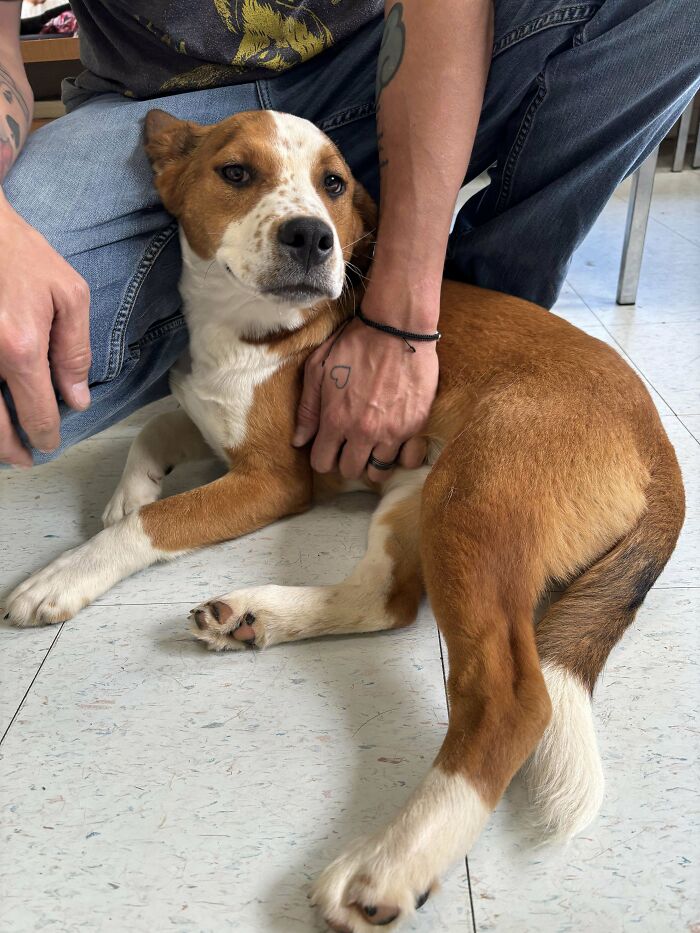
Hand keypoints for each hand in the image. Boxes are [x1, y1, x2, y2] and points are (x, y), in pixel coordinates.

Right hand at [0, 194, 90, 465]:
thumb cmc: (22, 254)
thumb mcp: (68, 294)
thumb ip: (74, 351)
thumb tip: (76, 400)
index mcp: (20, 347)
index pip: (35, 411)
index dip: (45, 435)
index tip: (49, 444)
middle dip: (10, 449)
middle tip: (24, 460)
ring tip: (3, 449)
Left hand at [293, 317, 437, 483]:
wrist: (398, 327)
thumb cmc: (355, 343)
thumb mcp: (319, 369)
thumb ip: (308, 409)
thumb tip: (299, 440)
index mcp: (336, 420)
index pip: (323, 463)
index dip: (323, 456)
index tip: (329, 446)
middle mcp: (363, 432)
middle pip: (351, 471)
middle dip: (347, 460)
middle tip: (351, 444)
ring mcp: (393, 432)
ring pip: (379, 471)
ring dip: (373, 461)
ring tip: (374, 444)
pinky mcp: (416, 425)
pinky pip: (408, 460)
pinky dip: (402, 456)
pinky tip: (396, 443)